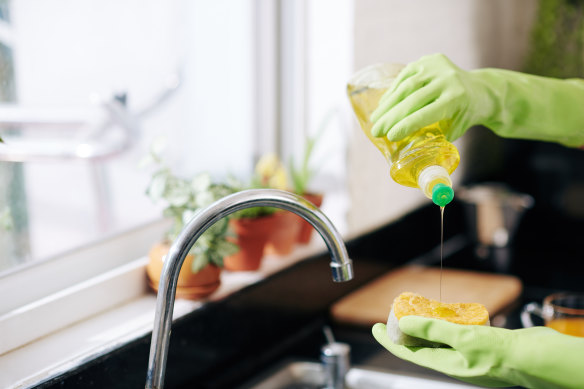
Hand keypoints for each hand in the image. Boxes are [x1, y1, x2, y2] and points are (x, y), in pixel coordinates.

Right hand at [370, 53, 583, 147]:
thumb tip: (405, 152)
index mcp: (456, 99)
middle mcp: (448, 79)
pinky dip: (393, 92)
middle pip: (412, 99)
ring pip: (406, 87)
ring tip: (375, 119)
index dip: (405, 125)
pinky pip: (406, 76)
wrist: (480, 89)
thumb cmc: (463, 116)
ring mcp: (438, 66)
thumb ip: (431, 138)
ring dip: (388, 104)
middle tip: (376, 131)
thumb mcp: (452, 130)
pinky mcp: (430, 60)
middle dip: (391, 117)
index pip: (425, 113)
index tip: (389, 137)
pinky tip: (384, 105)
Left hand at [373, 317, 583, 388]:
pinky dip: (447, 324)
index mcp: (447, 365)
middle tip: (396, 314)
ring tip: (417, 311)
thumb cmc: (504, 355)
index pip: (408, 353)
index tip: (374, 328)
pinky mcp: (482, 346)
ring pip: (439, 340)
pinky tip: (448, 313)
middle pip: (422, 347)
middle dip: (406, 331)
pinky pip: (456, 335)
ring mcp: (469, 355)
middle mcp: (455, 362)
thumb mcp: (463, 339)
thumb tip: (404, 323)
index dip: (389, 340)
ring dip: (426, 326)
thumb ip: (433, 331)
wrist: (540, 360)